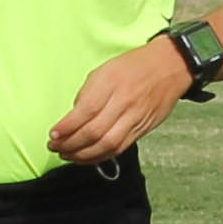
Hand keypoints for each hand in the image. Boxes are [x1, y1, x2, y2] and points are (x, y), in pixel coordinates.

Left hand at [47, 40, 191, 166]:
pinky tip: (87, 157)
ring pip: (106, 145)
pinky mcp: (142, 129)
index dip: (66, 128)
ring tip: (67, 155)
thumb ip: (88, 94)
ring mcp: (135, 118)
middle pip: (94, 132)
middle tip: (55, 147)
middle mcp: (124, 102)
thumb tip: (73, 118)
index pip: (85, 111)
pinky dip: (100, 157)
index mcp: (111, 83)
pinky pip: (119, 149)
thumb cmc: (134, 66)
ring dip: (83, 155)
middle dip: (70, 144)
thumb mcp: (105, 70)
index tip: (52, 135)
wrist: (170, 67)